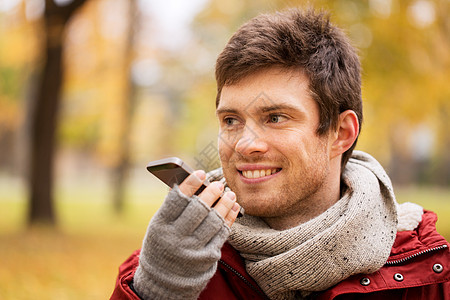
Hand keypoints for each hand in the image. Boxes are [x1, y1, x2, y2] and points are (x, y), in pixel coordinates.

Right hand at [133, 170, 239, 299]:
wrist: (164, 279)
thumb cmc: (163, 242)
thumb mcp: (160, 225)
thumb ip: (174, 206)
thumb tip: (196, 182)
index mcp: (160, 226)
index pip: (177, 200)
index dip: (190, 184)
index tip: (200, 173)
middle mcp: (176, 239)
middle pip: (198, 210)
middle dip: (211, 193)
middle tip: (218, 184)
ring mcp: (192, 250)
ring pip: (214, 221)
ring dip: (224, 204)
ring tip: (229, 194)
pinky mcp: (207, 258)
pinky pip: (222, 234)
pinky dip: (229, 218)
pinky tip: (233, 208)